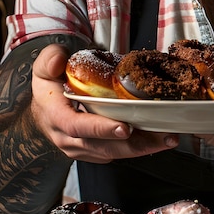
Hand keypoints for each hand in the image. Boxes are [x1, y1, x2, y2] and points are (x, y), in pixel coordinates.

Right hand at [30, 44, 178, 162]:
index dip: (101, 129)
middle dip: (135, 144)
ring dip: (143, 148)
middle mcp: (68, 139)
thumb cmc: (49, 85)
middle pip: (103, 147)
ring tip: (169, 139)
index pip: (77, 127)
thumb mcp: (44, 66)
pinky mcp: (94, 152)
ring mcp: (81, 149)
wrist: (44, 109)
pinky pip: (118, 153)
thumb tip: (58, 62)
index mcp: (56, 116)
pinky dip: (139, 148)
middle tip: (162, 137)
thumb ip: (50, 60)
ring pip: (115, 153)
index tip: (125, 128)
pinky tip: (159, 140)